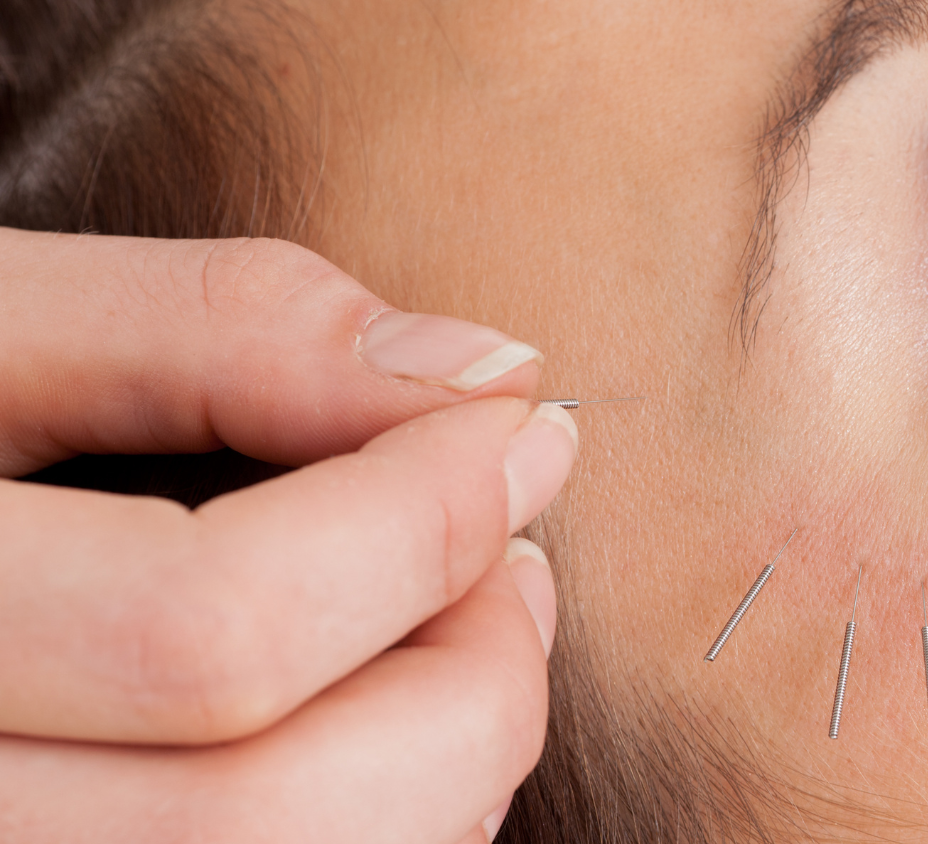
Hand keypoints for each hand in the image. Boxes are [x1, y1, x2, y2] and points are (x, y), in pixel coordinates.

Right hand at [0, 229, 574, 842]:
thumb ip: (216, 328)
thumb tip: (487, 379)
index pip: (214, 632)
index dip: (423, 522)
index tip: (520, 429)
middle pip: (277, 821)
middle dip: (473, 678)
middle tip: (512, 555)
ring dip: (451, 772)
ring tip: (459, 632)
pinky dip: (386, 835)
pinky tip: (375, 736)